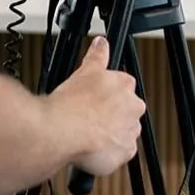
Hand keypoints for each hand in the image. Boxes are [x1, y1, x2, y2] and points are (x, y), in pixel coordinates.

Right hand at [51, 36, 145, 176]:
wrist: (61, 133)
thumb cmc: (70, 103)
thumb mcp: (84, 71)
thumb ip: (98, 55)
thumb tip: (102, 42)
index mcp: (125, 84)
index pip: (122, 86)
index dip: (105, 94)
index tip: (94, 100)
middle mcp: (133, 107)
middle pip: (126, 109)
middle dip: (111, 113)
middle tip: (89, 117)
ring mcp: (130, 130)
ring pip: (124, 131)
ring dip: (111, 132)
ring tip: (88, 133)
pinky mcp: (125, 152)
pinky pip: (121, 152)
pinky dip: (109, 152)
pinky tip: (93, 148)